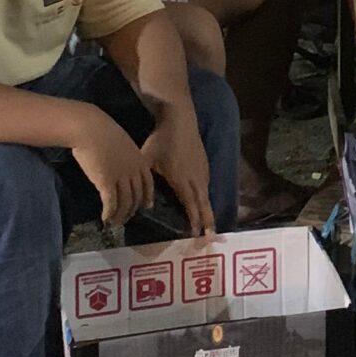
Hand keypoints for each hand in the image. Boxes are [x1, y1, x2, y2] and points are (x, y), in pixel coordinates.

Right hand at [71, 109, 156, 225]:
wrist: (90, 129)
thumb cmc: (103, 132)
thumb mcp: (122, 143)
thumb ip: (126, 157)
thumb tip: (122, 167)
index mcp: (139, 160)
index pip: (148, 183)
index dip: (148, 197)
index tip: (146, 206)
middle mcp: (133, 171)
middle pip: (137, 196)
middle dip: (132, 209)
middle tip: (126, 217)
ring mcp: (121, 177)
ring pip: (125, 203)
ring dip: (120, 215)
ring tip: (115, 221)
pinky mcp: (106, 183)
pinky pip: (111, 203)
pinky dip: (109, 213)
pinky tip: (105, 218)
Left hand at [141, 104, 216, 237]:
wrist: (180, 118)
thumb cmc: (161, 140)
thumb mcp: (147, 161)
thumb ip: (145, 183)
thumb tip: (145, 205)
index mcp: (182, 180)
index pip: (191, 205)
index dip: (194, 220)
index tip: (196, 235)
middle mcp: (196, 178)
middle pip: (204, 203)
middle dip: (207, 221)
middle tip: (210, 238)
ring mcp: (202, 170)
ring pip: (206, 194)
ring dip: (208, 210)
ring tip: (210, 225)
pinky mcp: (204, 163)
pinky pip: (206, 184)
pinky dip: (206, 197)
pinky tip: (204, 200)